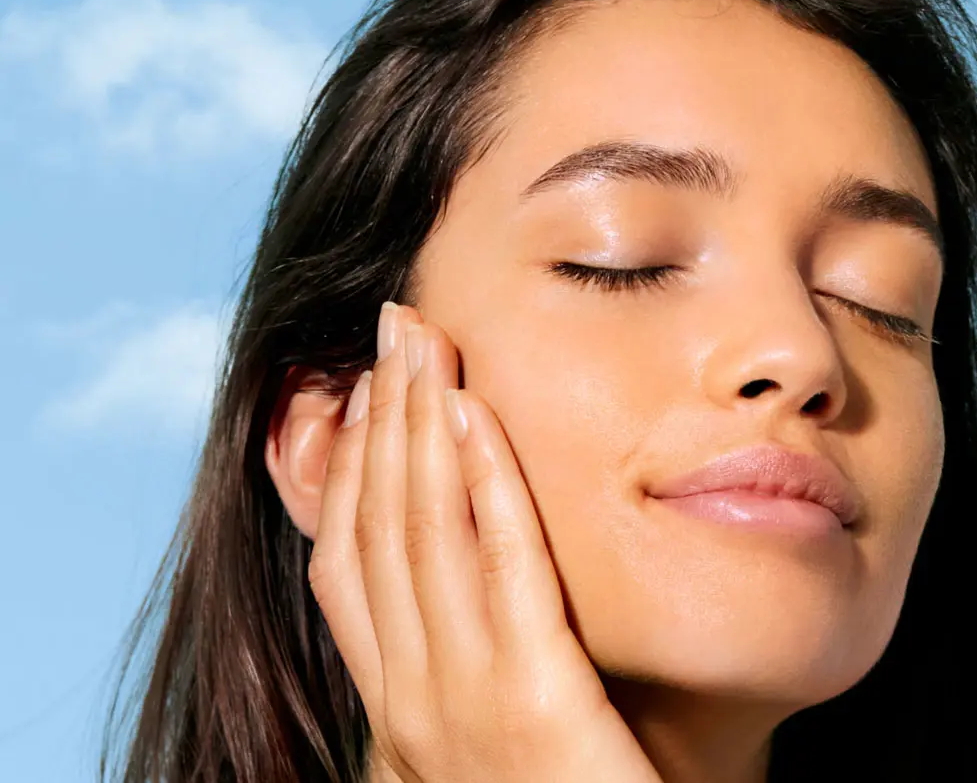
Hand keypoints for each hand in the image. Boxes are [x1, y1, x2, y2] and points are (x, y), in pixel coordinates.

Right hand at [308, 302, 662, 782]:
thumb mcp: (489, 747)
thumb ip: (468, 684)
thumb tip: (455, 619)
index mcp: (395, 715)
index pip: (351, 566)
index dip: (350, 470)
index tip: (361, 392)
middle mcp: (409, 704)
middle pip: (380, 530)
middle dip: (380, 420)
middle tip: (391, 327)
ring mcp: (460, 705)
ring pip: (424, 534)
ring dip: (418, 425)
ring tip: (421, 341)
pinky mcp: (534, 703)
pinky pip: (501, 571)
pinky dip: (482, 484)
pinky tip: (473, 415)